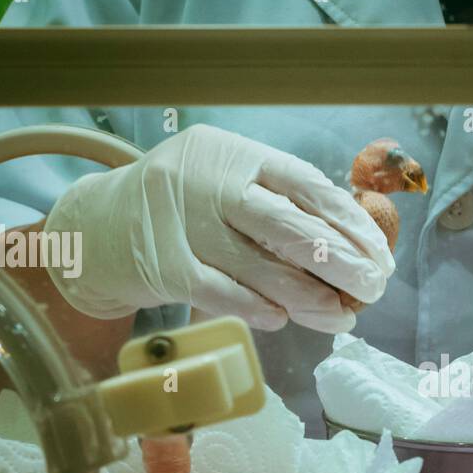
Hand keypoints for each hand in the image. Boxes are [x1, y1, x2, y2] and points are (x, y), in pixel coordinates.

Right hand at [43, 125, 392, 330]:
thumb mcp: (226, 183)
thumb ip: (278, 203)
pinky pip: (220, 293)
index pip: (304, 184)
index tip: (379, 253)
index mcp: (235, 154)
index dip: (348, 221)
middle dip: (338, 260)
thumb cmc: (184, 209)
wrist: (93, 225)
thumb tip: (354, 242)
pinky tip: (285, 319)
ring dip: (307, 297)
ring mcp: (182, 223)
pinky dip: (257, 308)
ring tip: (341, 316)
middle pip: (286, 224)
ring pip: (258, 265)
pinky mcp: (162, 265)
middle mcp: (208, 182)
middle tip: (373, 288)